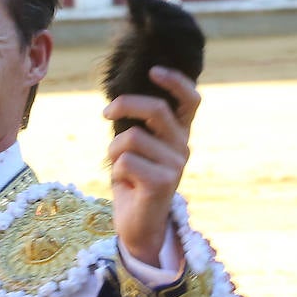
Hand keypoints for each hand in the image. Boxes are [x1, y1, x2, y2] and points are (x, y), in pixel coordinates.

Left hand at [103, 66, 197, 266]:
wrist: (138, 226)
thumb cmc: (133, 182)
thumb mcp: (136, 149)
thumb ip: (137, 126)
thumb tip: (120, 100)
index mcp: (179, 136)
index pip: (190, 102)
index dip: (176, 82)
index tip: (154, 70)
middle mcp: (183, 147)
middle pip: (155, 109)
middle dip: (126, 105)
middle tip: (106, 112)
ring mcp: (175, 165)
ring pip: (132, 137)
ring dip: (114, 150)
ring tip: (119, 167)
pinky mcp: (162, 182)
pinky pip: (125, 161)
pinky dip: (115, 170)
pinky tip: (125, 184)